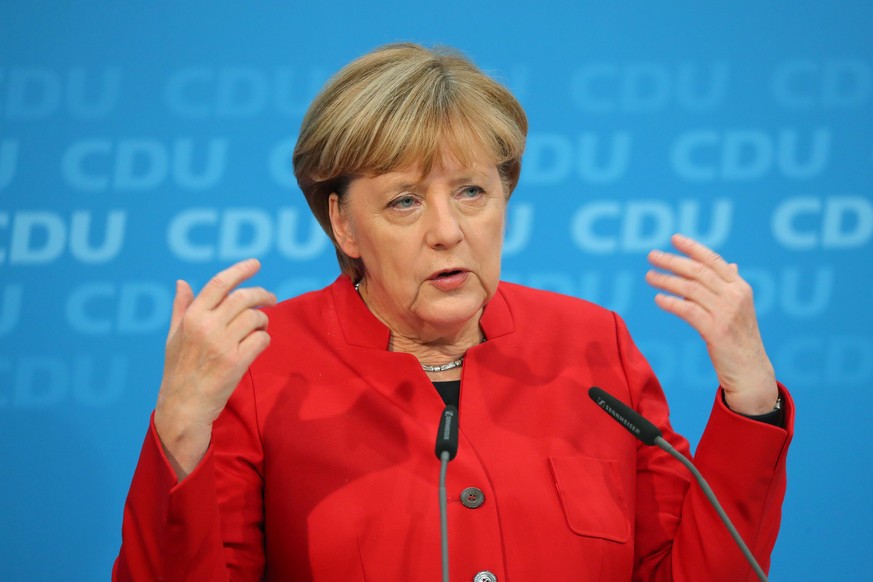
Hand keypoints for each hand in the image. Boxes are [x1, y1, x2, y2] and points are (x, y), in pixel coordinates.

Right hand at [154, 259, 275, 478]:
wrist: (183, 406)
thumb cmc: (178, 370)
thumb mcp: (173, 336)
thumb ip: (181, 308)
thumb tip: (182, 282)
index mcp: (192, 317)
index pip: (219, 283)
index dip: (240, 270)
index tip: (256, 264)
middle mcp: (207, 327)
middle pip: (244, 298)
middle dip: (262, 294)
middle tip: (271, 298)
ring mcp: (222, 344)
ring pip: (256, 318)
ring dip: (263, 321)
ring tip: (259, 328)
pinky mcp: (236, 362)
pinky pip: (262, 340)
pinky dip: (264, 339)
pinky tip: (258, 344)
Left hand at [645, 234, 777, 415]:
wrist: (751, 371)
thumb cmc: (740, 339)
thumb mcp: (739, 309)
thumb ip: (730, 287)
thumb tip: (729, 265)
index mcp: (740, 288)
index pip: (714, 261)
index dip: (693, 248)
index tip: (674, 239)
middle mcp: (735, 296)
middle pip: (698, 272)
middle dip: (673, 261)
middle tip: (652, 256)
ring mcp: (727, 313)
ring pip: (691, 289)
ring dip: (667, 281)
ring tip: (650, 276)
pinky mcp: (717, 331)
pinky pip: (689, 311)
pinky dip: (672, 303)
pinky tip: (659, 299)